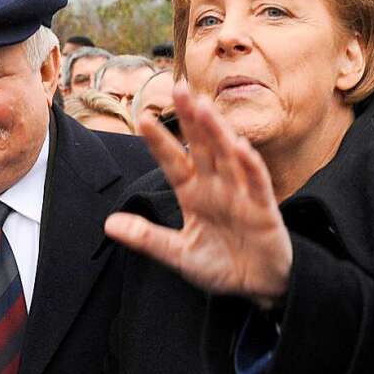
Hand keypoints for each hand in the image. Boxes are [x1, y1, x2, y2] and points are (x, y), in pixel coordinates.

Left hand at [104, 81, 291, 308]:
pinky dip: (250, 166)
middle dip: (190, 118)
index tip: (141, 116)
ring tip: (204, 107)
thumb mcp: (177, 254)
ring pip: (228, 156)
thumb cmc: (219, 264)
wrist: (256, 286)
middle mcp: (216, 186)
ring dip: (217, 131)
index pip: (172, 161)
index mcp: (193, 193)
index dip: (159, 141)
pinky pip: (257, 184)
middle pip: (201, 146)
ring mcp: (241, 194)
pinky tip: (240, 148)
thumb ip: (147, 238)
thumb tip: (109, 224)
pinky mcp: (264, 209)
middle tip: (178, 87)